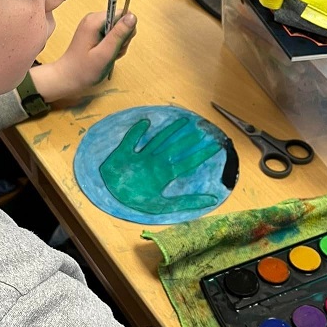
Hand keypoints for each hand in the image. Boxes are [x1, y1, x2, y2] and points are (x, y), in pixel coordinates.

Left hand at [29, 12, 136, 102]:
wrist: (68, 78)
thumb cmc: (84, 70)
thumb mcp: (105, 54)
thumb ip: (119, 34)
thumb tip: (133, 16)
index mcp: (95, 20)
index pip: (123, 14)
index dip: (125, 31)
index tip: (116, 45)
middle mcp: (94, 19)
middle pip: (122, 22)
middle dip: (121, 40)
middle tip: (111, 53)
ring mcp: (95, 26)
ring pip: (119, 31)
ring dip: (117, 46)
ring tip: (107, 57)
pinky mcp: (95, 33)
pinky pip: (113, 36)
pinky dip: (113, 48)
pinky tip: (105, 56)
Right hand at [99, 117, 218, 214]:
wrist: (110, 196)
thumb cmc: (134, 200)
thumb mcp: (163, 205)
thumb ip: (187, 202)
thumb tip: (214, 200)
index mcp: (164, 174)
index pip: (187, 162)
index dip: (202, 154)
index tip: (216, 146)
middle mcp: (154, 163)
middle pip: (175, 148)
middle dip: (189, 140)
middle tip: (203, 130)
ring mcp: (140, 156)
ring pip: (158, 140)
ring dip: (170, 131)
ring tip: (183, 121)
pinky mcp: (125, 151)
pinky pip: (132, 139)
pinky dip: (137, 131)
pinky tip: (145, 122)